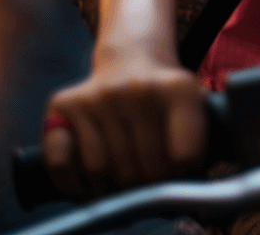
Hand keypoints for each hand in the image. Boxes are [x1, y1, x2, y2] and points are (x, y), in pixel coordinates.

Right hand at [42, 48, 205, 200]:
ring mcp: (97, 96)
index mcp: (178, 87)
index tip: (180, 174)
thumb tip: (198, 199)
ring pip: (102, 171)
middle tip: (149, 186)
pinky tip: (87, 184)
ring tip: (122, 187)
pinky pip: (60, 163)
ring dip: (111, 191)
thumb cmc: (162, 97)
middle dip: (149, 188)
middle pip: (143, 169)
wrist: (130, 59)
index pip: (184, 156)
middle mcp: (136, 88)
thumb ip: (199, 145)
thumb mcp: (193, 106)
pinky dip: (72, 183)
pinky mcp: (63, 104)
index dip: (183, 175)